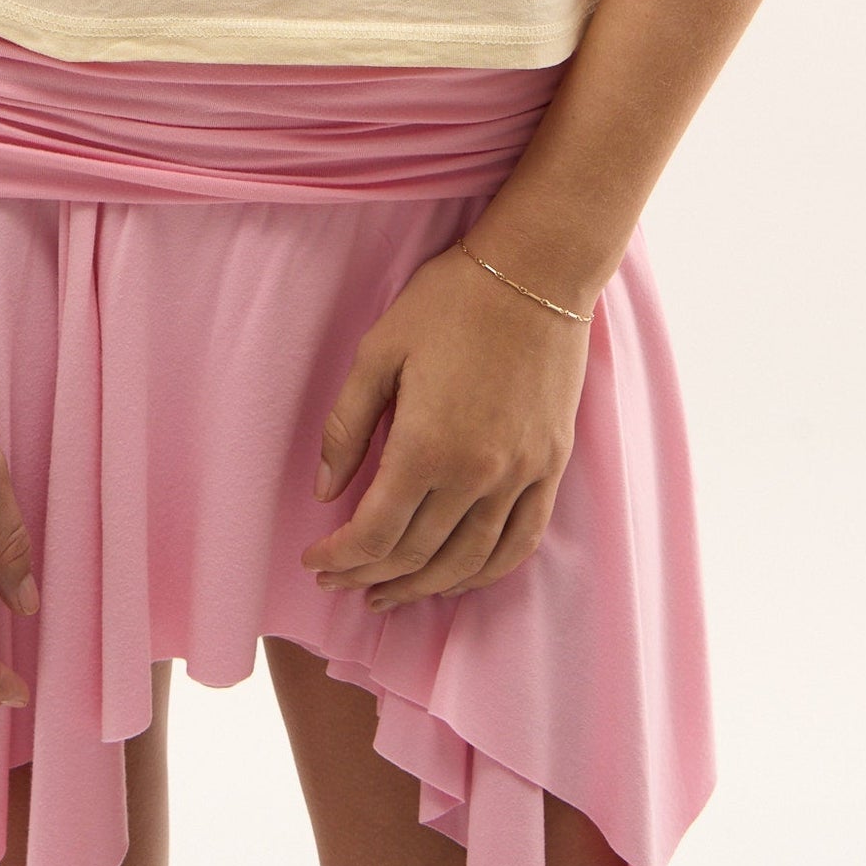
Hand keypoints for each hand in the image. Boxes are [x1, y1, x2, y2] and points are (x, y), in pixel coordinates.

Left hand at [300, 236, 592, 612]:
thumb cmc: (450, 302)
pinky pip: (519, 543)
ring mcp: (521, 476)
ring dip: (422, 587)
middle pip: (415, 554)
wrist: (536, 272)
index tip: (314, 561)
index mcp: (426, 446)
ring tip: (388, 594)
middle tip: (339, 582)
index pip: (375, 533)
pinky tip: (458, 579)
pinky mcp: (550, 467)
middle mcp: (476, 475)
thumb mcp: (380, 350)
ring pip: (467, 562)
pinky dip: (485, 573)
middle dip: (369, 575)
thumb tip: (326, 491)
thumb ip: (347, 425)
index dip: (340, 556)